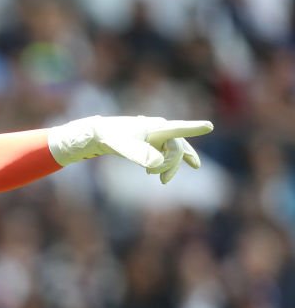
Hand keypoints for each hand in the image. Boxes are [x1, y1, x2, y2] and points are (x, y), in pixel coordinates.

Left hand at [48, 115, 213, 183]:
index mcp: (156, 128)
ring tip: (163, 181)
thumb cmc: (112, 138)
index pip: (178, 128)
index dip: (194, 129)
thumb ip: (140, 154)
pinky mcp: (152, 143)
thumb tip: (157, 164)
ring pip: (175, 151)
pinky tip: (164, 174)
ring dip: (171, 167)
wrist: (99, 134)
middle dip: (171, 164)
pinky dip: (172, 162)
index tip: (209, 126)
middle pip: (176, 148)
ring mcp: (157, 136)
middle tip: (157, 178)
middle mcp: (160, 130)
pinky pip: (169, 152)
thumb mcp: (123, 147)